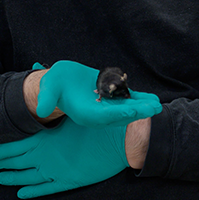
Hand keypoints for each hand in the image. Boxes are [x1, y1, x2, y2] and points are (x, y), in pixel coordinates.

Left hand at [0, 118, 128, 198]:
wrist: (120, 141)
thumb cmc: (97, 124)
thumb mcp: (72, 114)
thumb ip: (53, 111)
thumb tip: (39, 95)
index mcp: (44, 141)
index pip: (13, 148)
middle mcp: (45, 159)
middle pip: (16, 163)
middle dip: (0, 164)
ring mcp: (55, 172)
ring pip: (26, 178)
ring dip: (12, 178)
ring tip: (0, 178)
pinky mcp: (67, 181)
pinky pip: (44, 189)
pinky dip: (31, 191)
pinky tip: (21, 193)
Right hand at [30, 60, 161, 127]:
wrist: (60, 82)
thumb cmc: (54, 84)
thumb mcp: (48, 88)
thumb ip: (47, 99)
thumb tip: (42, 109)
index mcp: (84, 113)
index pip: (103, 116)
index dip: (117, 113)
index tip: (132, 111)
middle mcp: (97, 113)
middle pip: (119, 115)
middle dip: (136, 112)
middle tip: (153, 109)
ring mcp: (105, 107)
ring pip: (126, 108)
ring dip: (141, 107)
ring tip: (156, 105)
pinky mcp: (110, 98)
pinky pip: (127, 100)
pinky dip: (139, 99)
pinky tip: (151, 98)